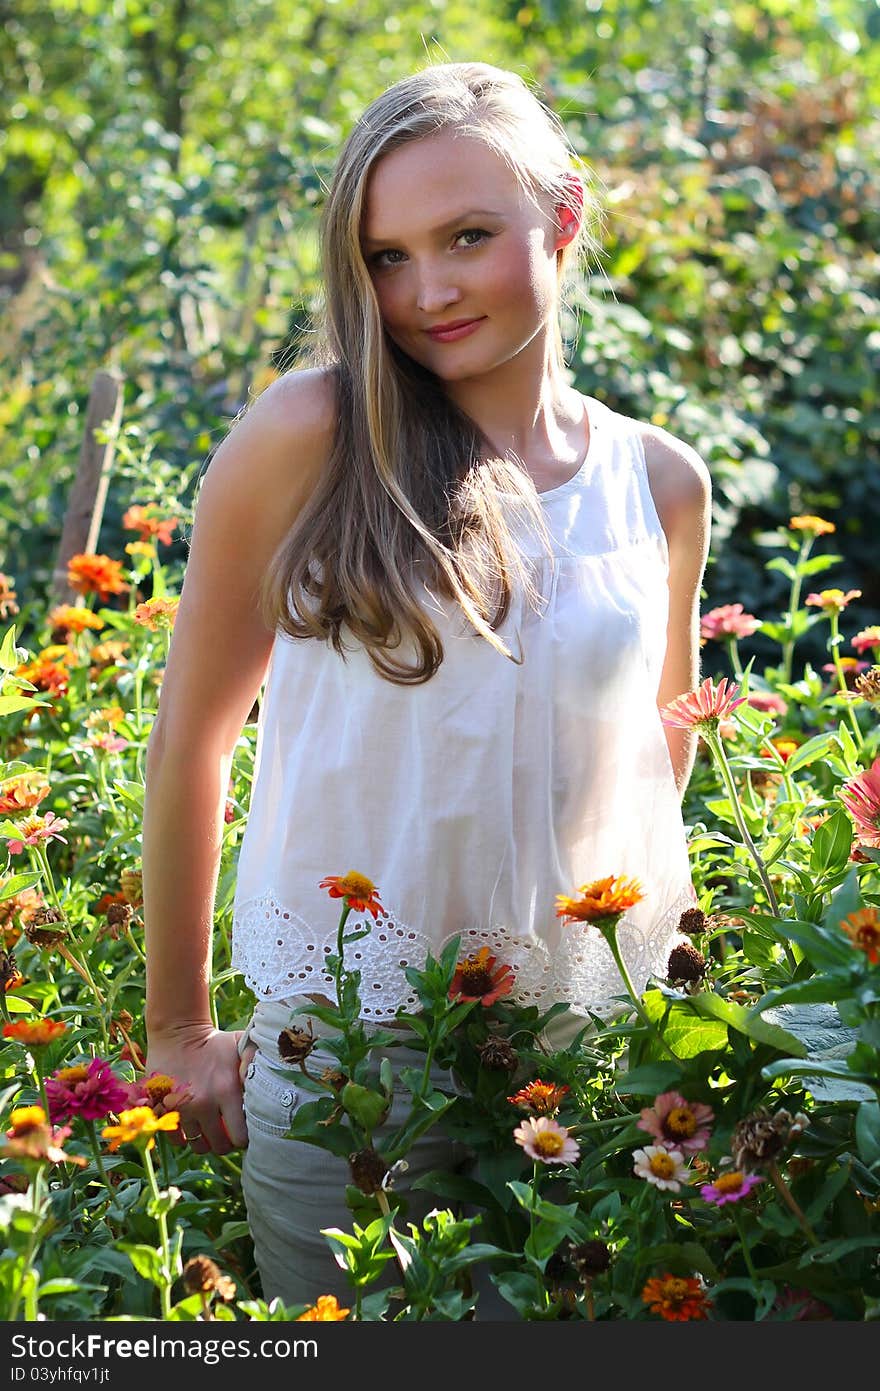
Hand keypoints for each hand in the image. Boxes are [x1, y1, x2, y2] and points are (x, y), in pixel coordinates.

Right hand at [144, 1022, 248, 1155]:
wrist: (177, 1033)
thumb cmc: (215, 1042)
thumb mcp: (241, 1044)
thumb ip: (256, 1062)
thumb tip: (269, 1084)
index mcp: (226, 1090)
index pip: (240, 1136)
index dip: (244, 1137)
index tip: (245, 1130)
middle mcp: (204, 1104)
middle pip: (220, 1146)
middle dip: (227, 1142)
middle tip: (228, 1132)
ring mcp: (182, 1109)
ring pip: (198, 1146)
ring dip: (206, 1141)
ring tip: (211, 1129)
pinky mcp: (163, 1110)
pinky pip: (176, 1139)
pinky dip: (184, 1137)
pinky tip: (192, 1124)